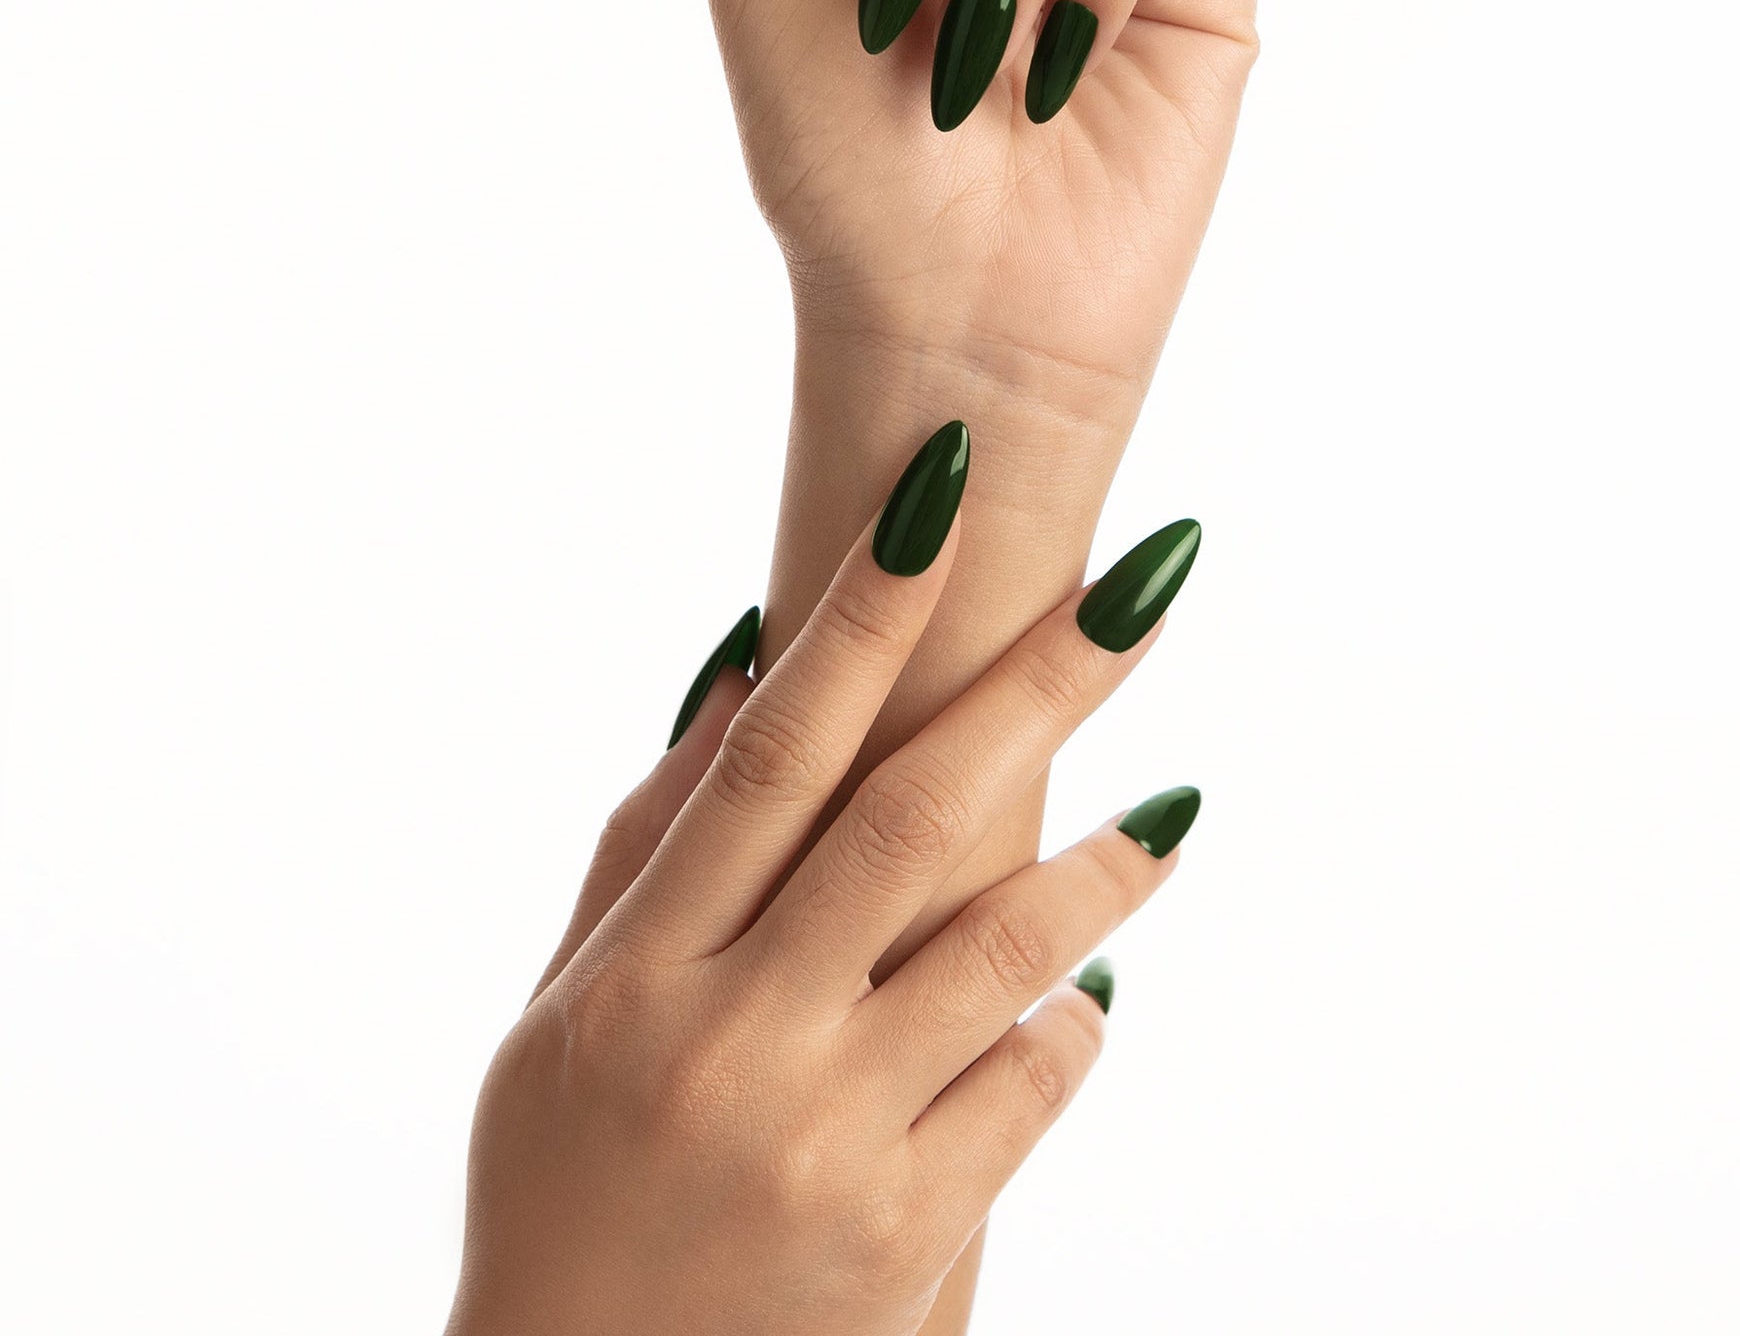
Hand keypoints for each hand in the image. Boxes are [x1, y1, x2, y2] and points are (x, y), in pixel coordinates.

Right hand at [445, 425, 1202, 1335]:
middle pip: (910, 815)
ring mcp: (826, 1143)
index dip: (861, 613)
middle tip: (1142, 583)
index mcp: (636, 973)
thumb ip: (649, 845)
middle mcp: (732, 1041)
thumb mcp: (563, 1013)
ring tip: (1176, 799)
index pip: (772, 751)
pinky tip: (1091, 982)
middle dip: (1039, 683)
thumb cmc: (564, 1189)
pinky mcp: (906, 1242)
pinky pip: (1030, 1091)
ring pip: (1001, 950)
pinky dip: (1072, 1019)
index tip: (941, 497)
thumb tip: (744, 675)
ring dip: (1104, 858)